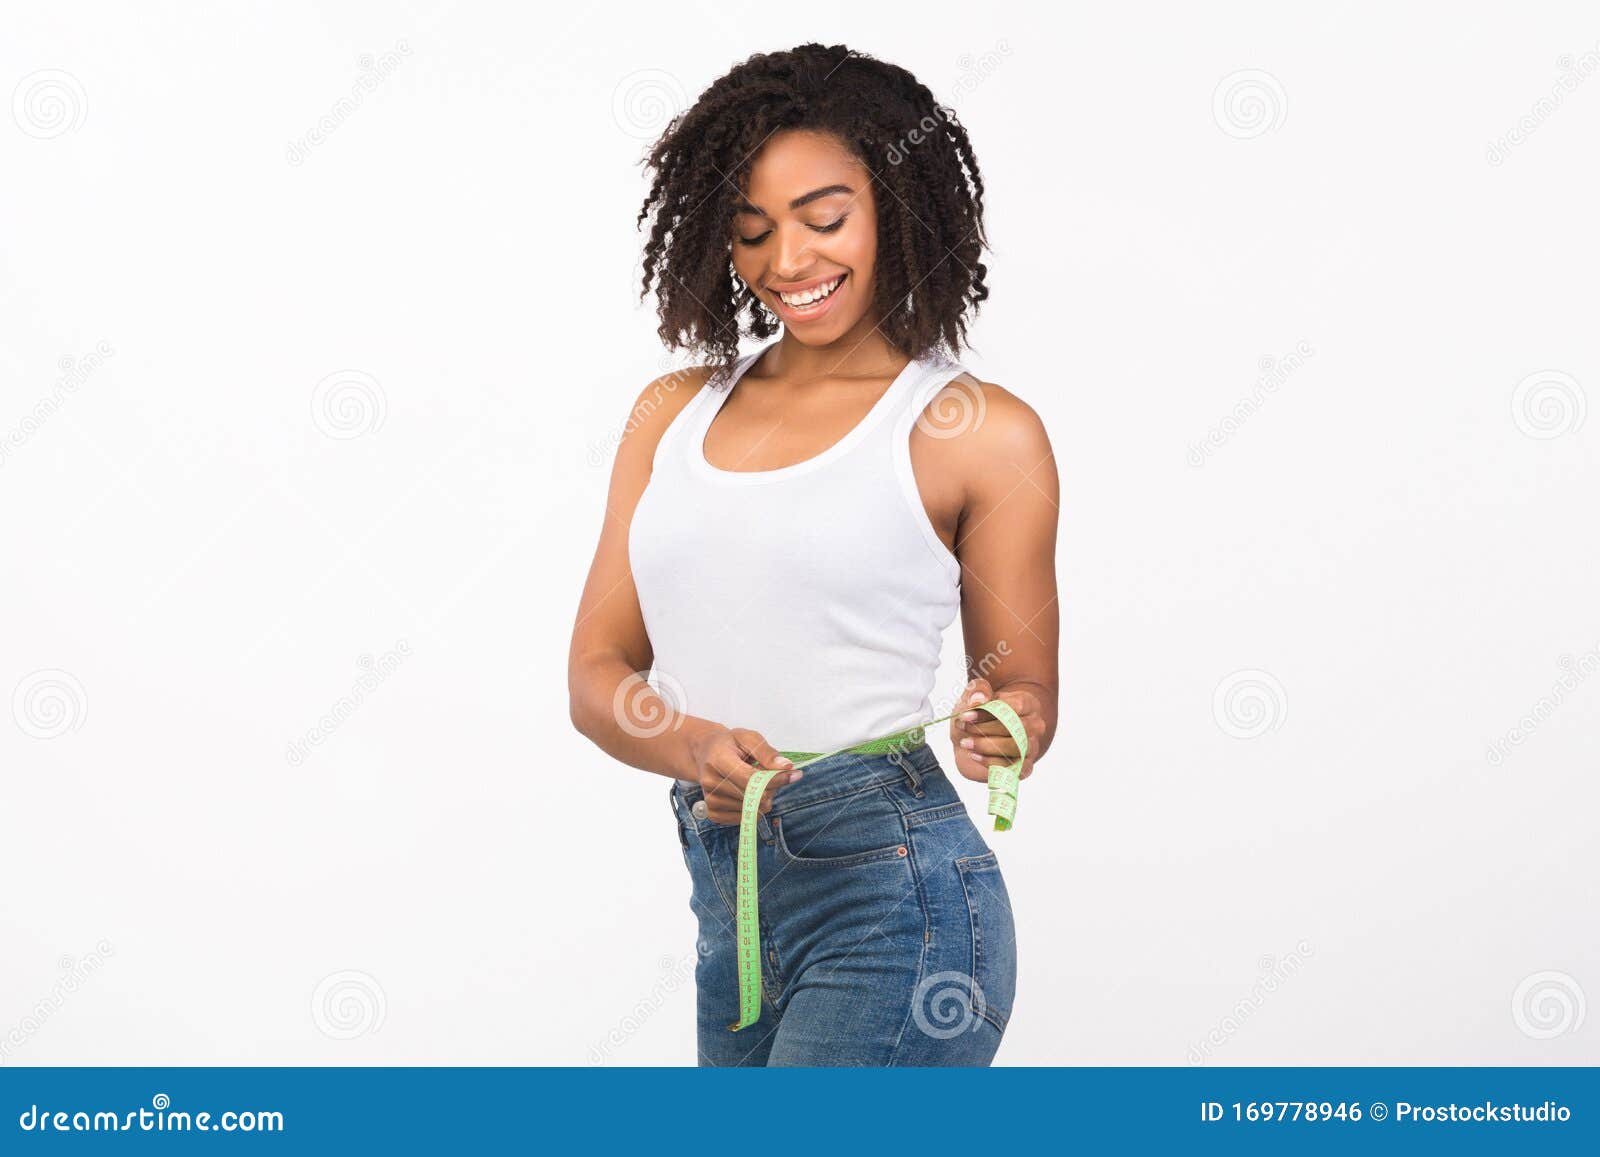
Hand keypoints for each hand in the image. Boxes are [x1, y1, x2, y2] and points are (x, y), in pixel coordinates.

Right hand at [684, 724, 802, 824]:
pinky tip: (747, 793)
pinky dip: (752, 808)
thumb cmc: (730, 744)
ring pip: (752, 810)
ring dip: (762, 798)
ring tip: (755, 781)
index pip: (750, 779)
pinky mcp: (713, 813)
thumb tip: (786, 767)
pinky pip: (744, 818)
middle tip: (769, 773)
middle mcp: (710, 782)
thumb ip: (767, 753)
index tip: (793, 775)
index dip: (775, 779)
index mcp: (718, 760)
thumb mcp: (749, 738)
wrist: (705, 753)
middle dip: (770, 787)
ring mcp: (710, 800)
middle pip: (753, 797)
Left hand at [949, 677, 1043, 783]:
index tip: (966, 715)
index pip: (1017, 706)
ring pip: (1016, 747)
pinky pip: (1014, 767)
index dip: (990, 711)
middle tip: (964, 727)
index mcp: (1028, 704)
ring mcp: (1032, 747)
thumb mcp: (973, 696)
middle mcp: (1035, 725)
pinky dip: (991, 762)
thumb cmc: (977, 714)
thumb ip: (977, 690)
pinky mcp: (1024, 767)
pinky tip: (974, 756)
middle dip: (986, 728)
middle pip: (1017, 727)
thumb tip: (980, 699)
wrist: (971, 738)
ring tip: (966, 743)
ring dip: (986, 745)